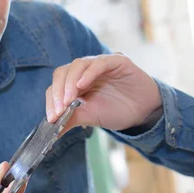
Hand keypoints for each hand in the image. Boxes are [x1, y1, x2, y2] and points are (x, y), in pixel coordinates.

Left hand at [45, 53, 162, 132]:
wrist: (144, 111)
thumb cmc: (117, 111)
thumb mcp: (89, 117)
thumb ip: (69, 120)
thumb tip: (49, 132)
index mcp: (76, 82)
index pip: (57, 85)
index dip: (52, 99)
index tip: (52, 118)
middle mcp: (86, 70)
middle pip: (63, 72)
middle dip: (58, 91)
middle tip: (59, 109)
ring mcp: (100, 63)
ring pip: (78, 65)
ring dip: (70, 82)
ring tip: (69, 100)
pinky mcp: (117, 61)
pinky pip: (99, 62)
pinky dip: (89, 73)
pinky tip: (82, 85)